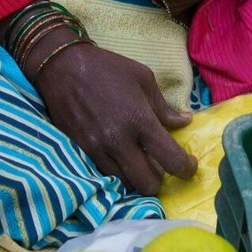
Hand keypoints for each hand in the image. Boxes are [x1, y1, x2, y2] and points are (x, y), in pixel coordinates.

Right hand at [29, 40, 195, 196]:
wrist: (63, 67)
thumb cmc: (108, 68)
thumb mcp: (143, 78)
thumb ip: (164, 107)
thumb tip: (185, 122)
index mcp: (140, 120)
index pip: (171, 160)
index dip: (186, 169)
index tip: (188, 166)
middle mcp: (119, 141)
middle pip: (147, 184)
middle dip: (159, 180)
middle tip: (161, 166)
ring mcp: (97, 149)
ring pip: (125, 184)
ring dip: (137, 178)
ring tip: (139, 162)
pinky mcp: (80, 152)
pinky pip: (104, 175)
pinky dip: (117, 173)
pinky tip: (120, 159)